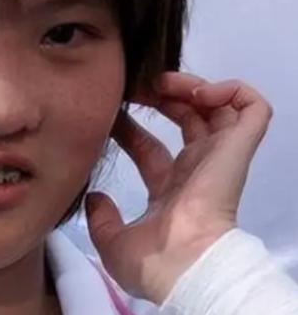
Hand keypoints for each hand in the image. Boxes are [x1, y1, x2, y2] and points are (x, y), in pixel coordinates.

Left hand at [85, 72, 272, 303]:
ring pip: (218, 108)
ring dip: (194, 86)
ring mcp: (218, 158)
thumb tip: (94, 197)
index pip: (150, 148)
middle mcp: (196, 171)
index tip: (110, 113)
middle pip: (185, 121)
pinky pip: (253, 110)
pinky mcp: (236, 149)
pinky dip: (233, 91)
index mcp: (170, 191)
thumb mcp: (112, 242)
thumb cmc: (154, 260)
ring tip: (166, 82)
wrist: (184, 263)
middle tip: (138, 87)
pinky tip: (201, 93)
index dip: (131, 128)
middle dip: (162, 97)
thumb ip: (101, 219)